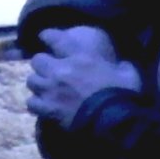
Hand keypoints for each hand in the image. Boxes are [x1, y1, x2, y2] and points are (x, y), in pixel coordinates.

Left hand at [26, 25, 142, 123]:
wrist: (114, 122)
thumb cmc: (123, 94)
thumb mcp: (128, 73)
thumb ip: (120, 65)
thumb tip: (122, 64)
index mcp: (80, 57)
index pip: (54, 38)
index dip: (47, 36)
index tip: (45, 36)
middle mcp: (61, 70)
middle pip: (37, 60)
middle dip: (42, 64)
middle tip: (49, 69)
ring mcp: (52, 90)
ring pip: (31, 81)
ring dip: (38, 83)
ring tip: (45, 88)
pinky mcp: (48, 109)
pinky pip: (32, 103)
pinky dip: (36, 104)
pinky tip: (42, 106)